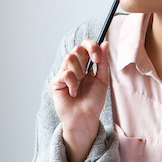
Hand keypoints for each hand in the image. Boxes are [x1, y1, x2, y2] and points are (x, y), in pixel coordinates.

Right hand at [50, 39, 109, 161]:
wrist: (86, 118)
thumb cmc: (93, 101)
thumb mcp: (102, 79)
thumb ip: (102, 62)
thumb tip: (105, 43)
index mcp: (85, 65)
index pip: (85, 46)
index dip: (91, 46)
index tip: (98, 58)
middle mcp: (73, 67)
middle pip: (77, 48)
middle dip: (87, 56)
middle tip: (91, 70)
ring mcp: (63, 73)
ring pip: (70, 58)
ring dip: (80, 72)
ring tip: (81, 85)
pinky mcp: (56, 82)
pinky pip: (65, 73)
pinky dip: (73, 83)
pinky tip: (74, 93)